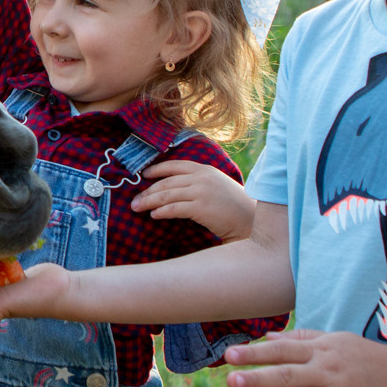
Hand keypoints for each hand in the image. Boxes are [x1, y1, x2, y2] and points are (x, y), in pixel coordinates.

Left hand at [130, 161, 257, 241]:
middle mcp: (201, 178)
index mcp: (205, 169)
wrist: (252, 220)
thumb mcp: (217, 185)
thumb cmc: (234, 206)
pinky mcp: (200, 207)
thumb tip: (174, 187)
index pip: (174, 165)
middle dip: (148, 191)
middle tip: (134, 200)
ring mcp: (200, 192)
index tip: (144, 175)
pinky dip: (161, 211)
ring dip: (149, 201)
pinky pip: (173, 209)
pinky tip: (154, 215)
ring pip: (166, 195)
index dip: (156, 170)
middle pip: (166, 182)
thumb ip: (198, 181)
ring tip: (138, 208)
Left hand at [223, 329, 386, 386]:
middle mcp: (330, 373)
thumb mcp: (335, 341)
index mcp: (323, 351)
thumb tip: (267, 338)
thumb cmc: (366, 358)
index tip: (230, 355)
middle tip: (230, 381)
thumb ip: (301, 339)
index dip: (255, 354)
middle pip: (288, 376)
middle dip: (257, 378)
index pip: (283, 351)